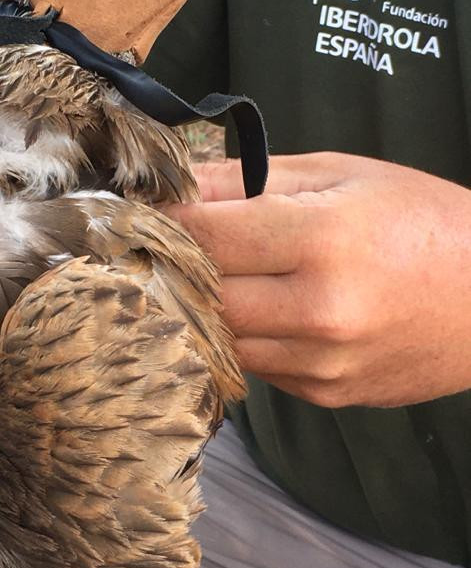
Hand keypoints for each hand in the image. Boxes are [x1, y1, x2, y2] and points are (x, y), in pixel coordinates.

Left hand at [161, 152, 470, 407]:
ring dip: (205, 308)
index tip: (145, 211)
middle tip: (165, 246)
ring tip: (212, 275)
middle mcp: (319, 309)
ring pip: (220, 339)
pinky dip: (246, 338)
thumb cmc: (422, 219)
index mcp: (322, 238)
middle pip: (200, 295)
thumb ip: (250, 178)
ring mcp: (323, 361)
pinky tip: (262, 309)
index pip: (204, 234)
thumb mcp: (340, 173)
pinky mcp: (328, 394)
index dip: (165, 220)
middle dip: (175, 268)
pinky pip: (256, 367)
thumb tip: (178, 185)